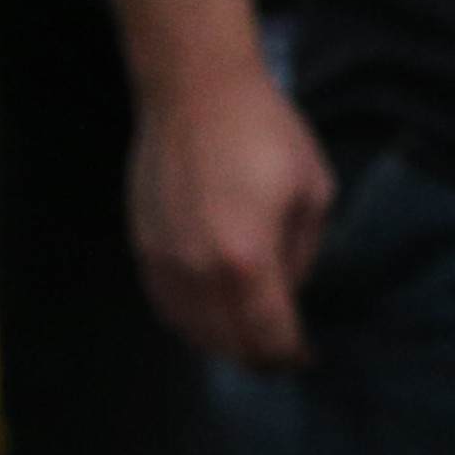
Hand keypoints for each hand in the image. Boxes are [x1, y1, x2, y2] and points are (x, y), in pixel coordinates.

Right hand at [126, 52, 331, 369]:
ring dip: (223, 345)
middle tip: (282, 359)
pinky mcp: (142, 250)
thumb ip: (301, 253)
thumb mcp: (312, 190)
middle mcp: (198, 272)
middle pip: (226, 343)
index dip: (289, 355)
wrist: (195, 94)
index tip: (306, 360)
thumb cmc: (266, 133)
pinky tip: (213, 317)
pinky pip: (166, 307)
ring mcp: (163, 263)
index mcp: (248, 259)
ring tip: (251, 343)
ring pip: (191, 331)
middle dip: (258, 358)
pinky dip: (191, 323)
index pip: (268, 333)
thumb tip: (288, 292)